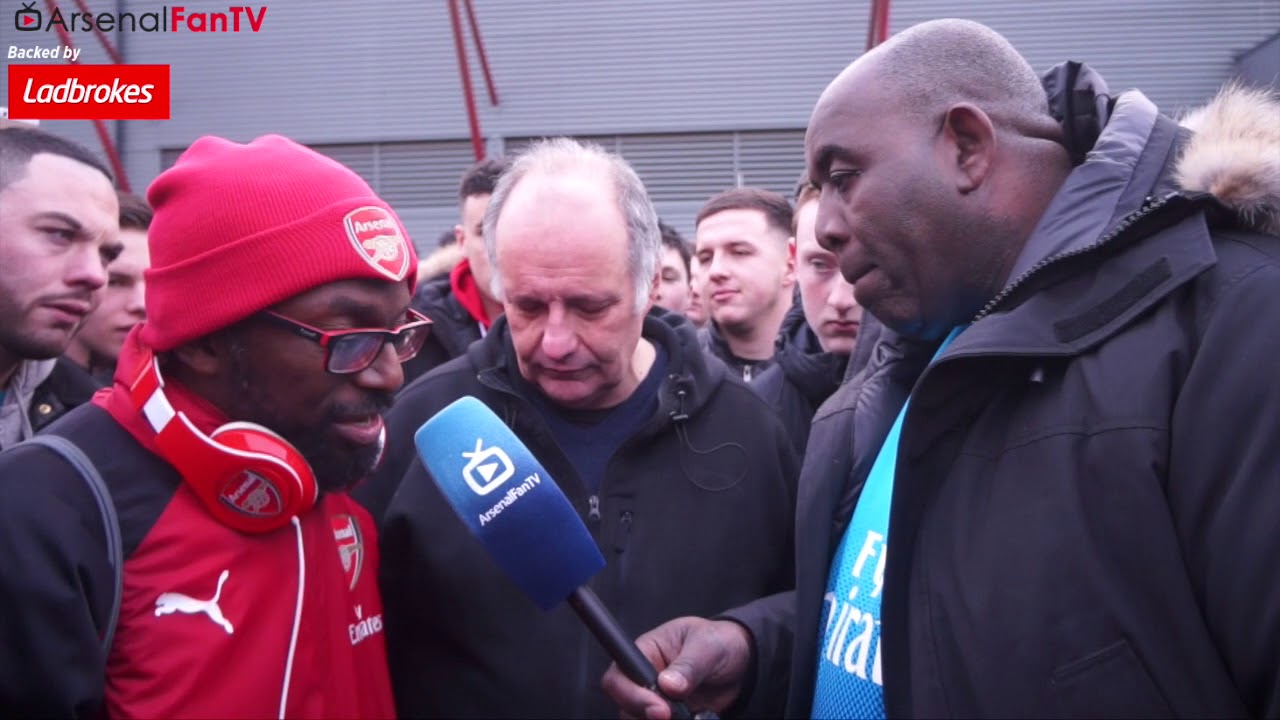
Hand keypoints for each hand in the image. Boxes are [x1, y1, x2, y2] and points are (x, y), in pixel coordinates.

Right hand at [601, 616, 751, 719]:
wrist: (742, 663)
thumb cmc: (719, 642)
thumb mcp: (707, 646)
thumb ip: (689, 665)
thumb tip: (668, 684)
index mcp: (645, 652)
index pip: (619, 677)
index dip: (631, 695)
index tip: (660, 708)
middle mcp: (644, 679)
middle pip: (625, 706)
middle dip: (646, 715)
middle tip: (674, 717)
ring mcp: (656, 701)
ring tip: (689, 716)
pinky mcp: (670, 717)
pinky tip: (694, 718)